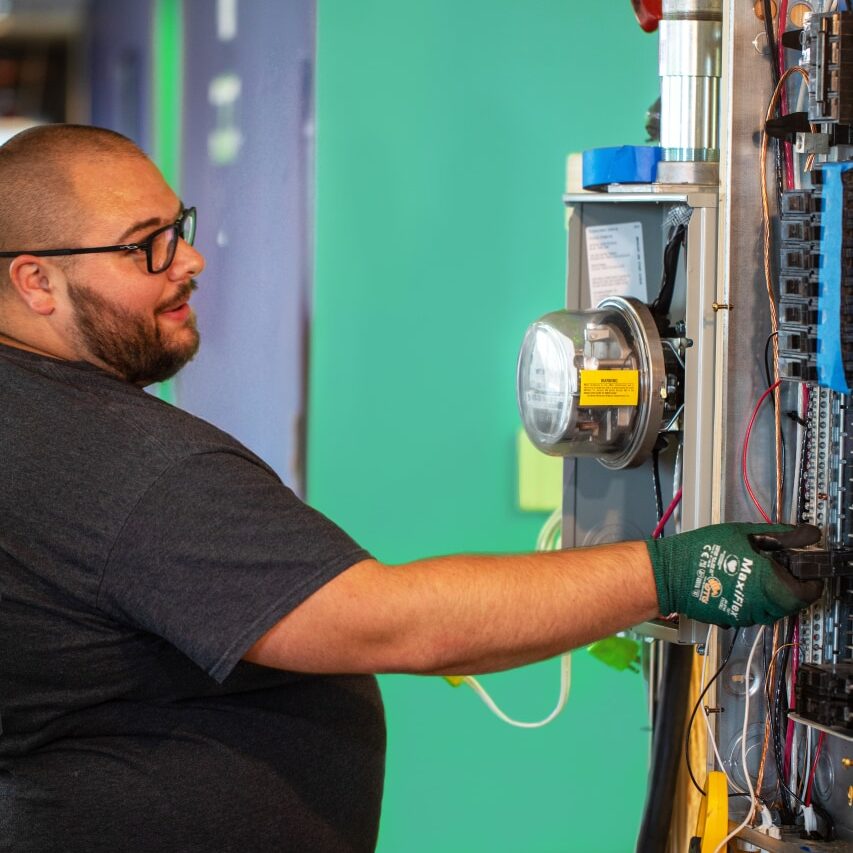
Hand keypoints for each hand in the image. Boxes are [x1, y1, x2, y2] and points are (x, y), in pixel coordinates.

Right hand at [645, 522, 823, 626]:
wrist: (668, 573)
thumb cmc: (700, 550)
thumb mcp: (742, 533)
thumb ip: (781, 535)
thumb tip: (808, 535)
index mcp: (768, 583)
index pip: (806, 593)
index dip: (811, 583)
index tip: (808, 571)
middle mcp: (759, 604)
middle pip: (790, 604)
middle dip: (791, 588)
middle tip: (781, 569)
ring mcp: (743, 615)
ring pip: (771, 610)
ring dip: (772, 596)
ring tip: (757, 576)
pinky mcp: (730, 619)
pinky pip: (751, 613)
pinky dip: (753, 601)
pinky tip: (738, 584)